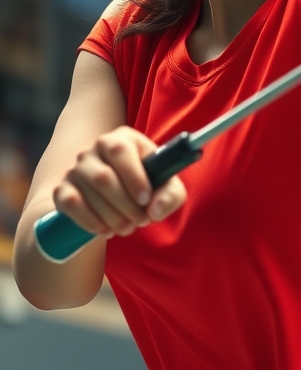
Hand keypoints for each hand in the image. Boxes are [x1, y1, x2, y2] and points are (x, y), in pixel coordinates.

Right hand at [53, 127, 186, 237]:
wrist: (117, 198)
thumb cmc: (146, 186)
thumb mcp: (166, 187)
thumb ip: (170, 195)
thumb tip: (155, 210)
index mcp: (121, 139)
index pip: (119, 150)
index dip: (133, 177)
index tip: (146, 200)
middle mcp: (94, 150)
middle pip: (104, 177)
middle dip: (126, 206)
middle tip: (141, 221)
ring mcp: (75, 169)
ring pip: (89, 193)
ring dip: (113, 217)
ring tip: (128, 227)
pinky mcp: (62, 189)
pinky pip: (71, 205)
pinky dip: (90, 222)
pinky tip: (106, 230)